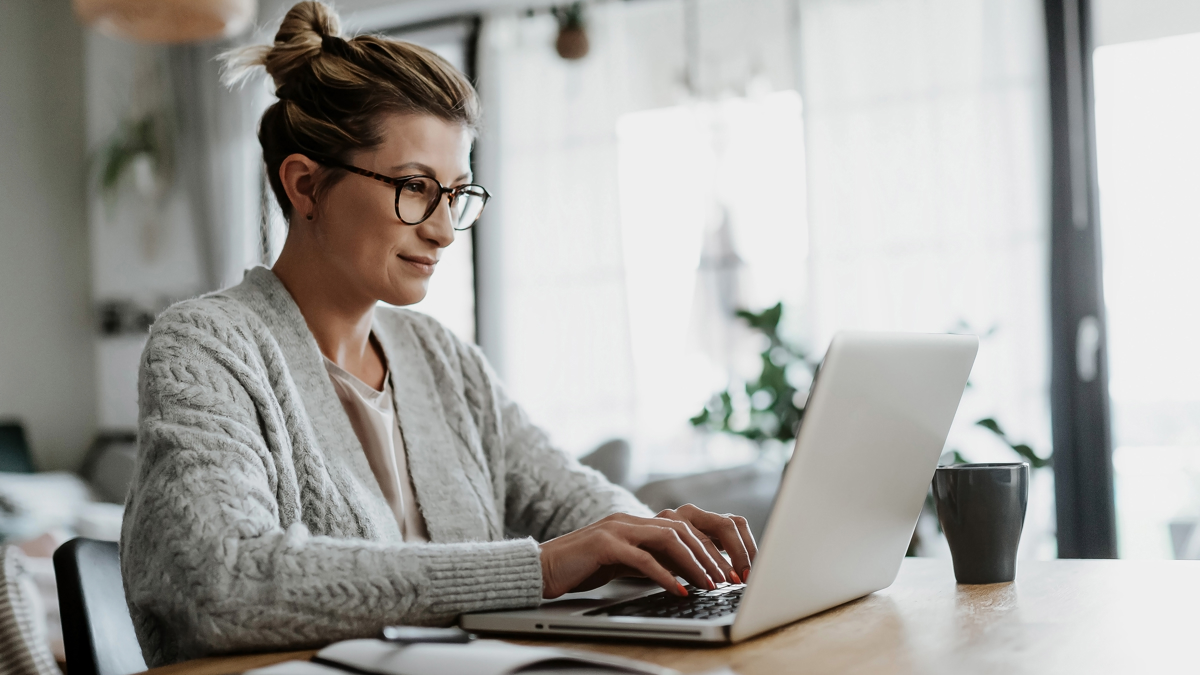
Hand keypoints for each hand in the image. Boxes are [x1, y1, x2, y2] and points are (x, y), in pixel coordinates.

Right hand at [538, 506, 757, 598]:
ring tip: (708, 584)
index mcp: (636, 522)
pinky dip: (664, 575)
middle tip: (726, 579)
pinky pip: (642, 558)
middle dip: (709, 555)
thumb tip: (685, 576)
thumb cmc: (582, 569)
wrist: (542, 568)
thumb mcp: (623, 563)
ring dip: (693, 563)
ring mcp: (617, 528)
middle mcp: (629, 519)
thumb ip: (650, 562)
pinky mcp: (604, 544)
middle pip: (682, 529)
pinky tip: (678, 590)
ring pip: (668, 538)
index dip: (708, 548)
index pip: (683, 528)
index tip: (725, 571)